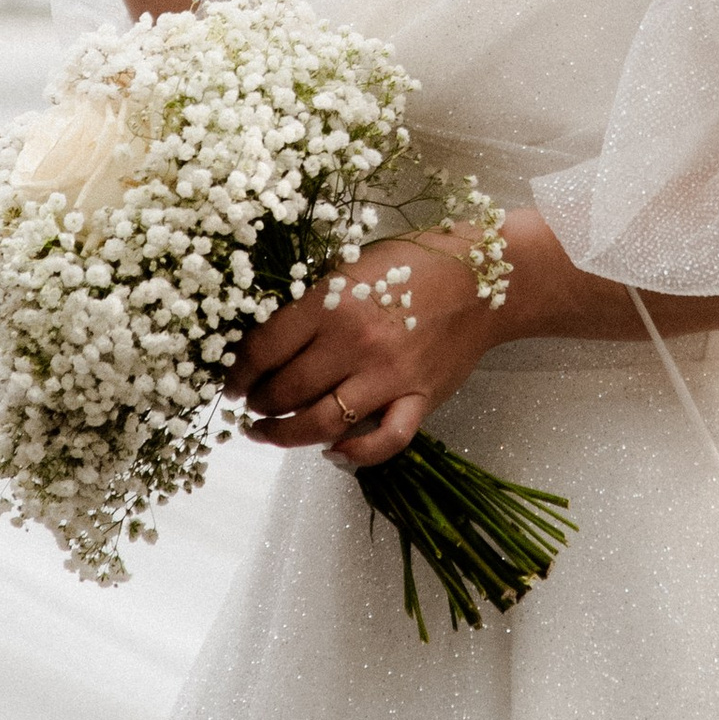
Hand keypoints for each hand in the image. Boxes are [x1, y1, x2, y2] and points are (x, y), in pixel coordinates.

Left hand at [224, 236, 500, 471]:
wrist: (486, 278)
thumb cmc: (414, 264)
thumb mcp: (352, 265)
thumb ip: (313, 300)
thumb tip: (266, 338)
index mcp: (332, 300)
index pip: (264, 348)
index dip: (238, 371)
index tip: (231, 381)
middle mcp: (355, 342)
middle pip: (286, 390)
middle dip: (258, 404)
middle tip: (250, 405)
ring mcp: (388, 376)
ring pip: (320, 423)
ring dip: (284, 435)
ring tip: (267, 433)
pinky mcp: (419, 399)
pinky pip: (382, 442)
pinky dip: (353, 455)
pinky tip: (332, 452)